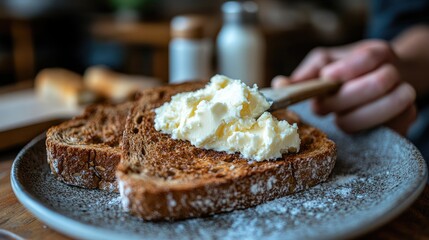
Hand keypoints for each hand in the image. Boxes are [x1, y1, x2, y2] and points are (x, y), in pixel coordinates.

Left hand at [272, 40, 416, 135]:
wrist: (380, 78)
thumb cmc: (347, 72)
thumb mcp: (326, 64)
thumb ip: (306, 74)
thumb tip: (279, 85)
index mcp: (375, 53)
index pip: (368, 57)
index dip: (346, 69)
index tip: (326, 79)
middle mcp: (394, 71)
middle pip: (378, 83)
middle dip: (343, 100)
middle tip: (320, 108)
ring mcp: (404, 94)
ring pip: (392, 105)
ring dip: (356, 117)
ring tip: (337, 119)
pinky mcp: (406, 117)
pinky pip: (397, 126)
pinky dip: (370, 129)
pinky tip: (352, 125)